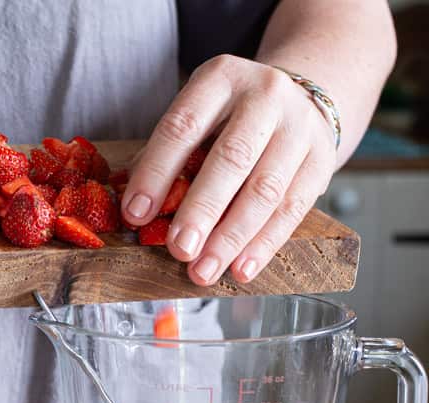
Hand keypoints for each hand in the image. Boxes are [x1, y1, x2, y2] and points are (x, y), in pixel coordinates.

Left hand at [122, 55, 336, 284]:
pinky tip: (241, 270)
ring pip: (266, 189)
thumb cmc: (230, 118)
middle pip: (232, 158)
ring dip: (232, 237)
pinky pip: (293, 209)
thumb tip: (134, 209)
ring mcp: (299, 128)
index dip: (157, 173)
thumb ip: (167, 157)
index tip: (136, 215)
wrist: (302, 98)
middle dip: (202, 210)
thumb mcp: (198, 116)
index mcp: (221, 78)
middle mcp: (265, 96)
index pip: (183, 126)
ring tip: (204, 271)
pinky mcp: (321, 161)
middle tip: (179, 250)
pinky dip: (264, 245)